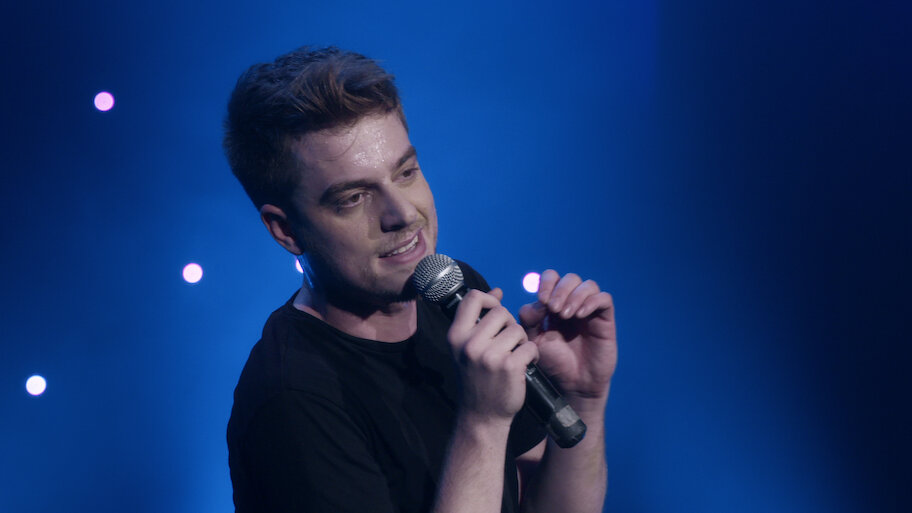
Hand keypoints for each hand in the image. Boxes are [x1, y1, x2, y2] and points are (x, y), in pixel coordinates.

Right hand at [447, 288, 540, 422]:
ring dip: (522, 340)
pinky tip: (525, 365)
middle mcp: (469, 344)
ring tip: (515, 355)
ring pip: (518, 329)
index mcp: (456, 336)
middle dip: (510, 325)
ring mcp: (489, 356)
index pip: (473, 298)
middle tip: (508, 343)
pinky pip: (530, 346)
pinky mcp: (509, 367)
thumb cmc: (477, 378)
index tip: (496, 309)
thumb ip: (479, 319)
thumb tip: (497, 291)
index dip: (489, 299)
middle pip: (501, 312)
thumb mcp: (468, 348)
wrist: (482, 416)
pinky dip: (532, 355)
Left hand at [519, 271, 616, 405]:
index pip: (552, 278)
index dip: (546, 283)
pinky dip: (591, 302)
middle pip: (570, 278)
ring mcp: (590, 310)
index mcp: (554, 304)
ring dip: (574, 295)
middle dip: (560, 290)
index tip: (541, 300)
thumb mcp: (535, 340)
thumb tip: (535, 303)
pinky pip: (604, 298)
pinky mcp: (605, 319)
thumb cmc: (553, 362)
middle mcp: (573, 303)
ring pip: (588, 285)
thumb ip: (529, 320)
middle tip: (553, 308)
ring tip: (566, 314)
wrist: (573, 384)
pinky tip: (580, 315)